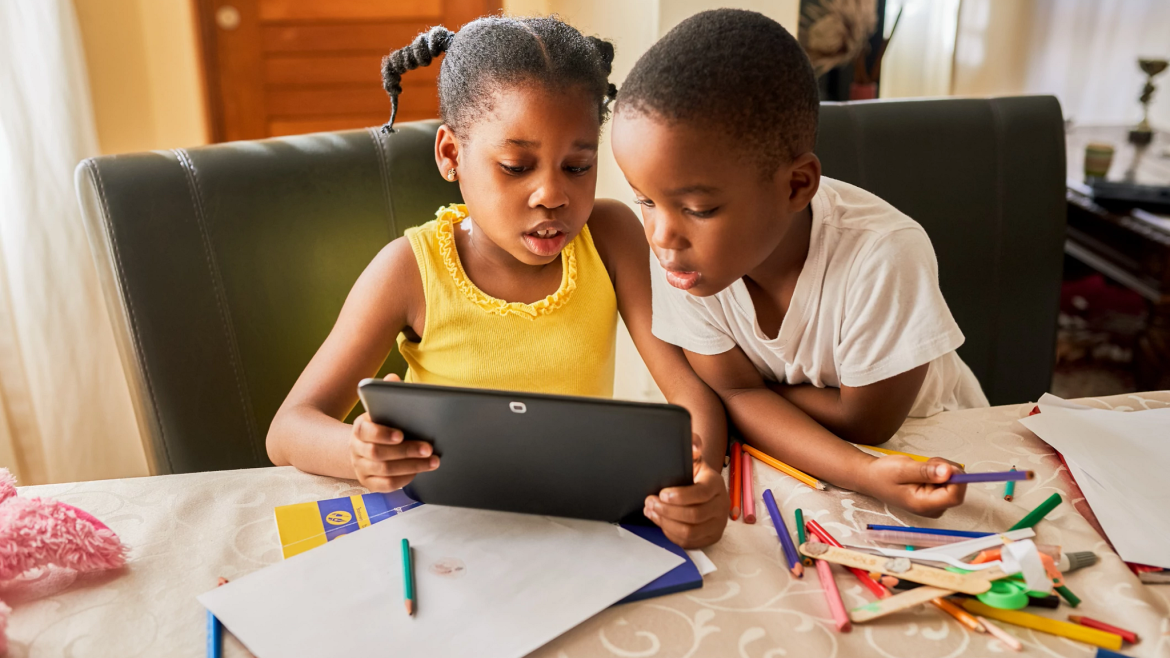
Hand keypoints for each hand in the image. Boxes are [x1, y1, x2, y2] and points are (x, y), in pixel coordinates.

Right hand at [349, 374, 438, 491]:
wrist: (364, 447)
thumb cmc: (382, 424)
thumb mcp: (382, 409)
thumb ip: (387, 393)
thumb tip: (392, 378)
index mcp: (360, 428)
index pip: (365, 431)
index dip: (382, 434)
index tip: (401, 434)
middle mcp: (356, 449)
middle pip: (377, 453)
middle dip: (406, 451)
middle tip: (429, 448)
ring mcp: (361, 468)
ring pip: (384, 470)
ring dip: (411, 466)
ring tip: (433, 461)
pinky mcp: (369, 482)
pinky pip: (385, 485)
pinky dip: (403, 479)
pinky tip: (419, 472)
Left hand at [643, 443, 728, 547]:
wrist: (705, 488)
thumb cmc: (694, 474)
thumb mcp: (694, 457)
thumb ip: (692, 444)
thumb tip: (694, 448)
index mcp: (716, 484)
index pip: (702, 493)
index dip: (680, 496)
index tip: (661, 493)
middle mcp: (721, 506)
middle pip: (694, 515)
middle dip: (667, 510)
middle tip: (650, 502)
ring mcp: (717, 524)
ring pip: (690, 531)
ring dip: (666, 522)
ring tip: (651, 511)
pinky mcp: (710, 537)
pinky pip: (688, 542)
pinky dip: (670, 533)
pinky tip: (660, 521)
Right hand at [861, 456, 965, 517]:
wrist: (872, 478)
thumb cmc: (884, 474)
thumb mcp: (902, 469)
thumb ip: (926, 471)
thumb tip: (949, 472)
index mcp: (924, 504)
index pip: (954, 497)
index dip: (957, 479)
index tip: (945, 465)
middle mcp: (933, 508)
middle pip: (957, 490)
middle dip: (948, 471)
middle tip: (929, 463)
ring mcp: (935, 504)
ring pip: (955, 484)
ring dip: (944, 470)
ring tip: (924, 467)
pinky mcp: (936, 497)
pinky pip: (949, 483)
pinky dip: (941, 472)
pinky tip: (925, 472)